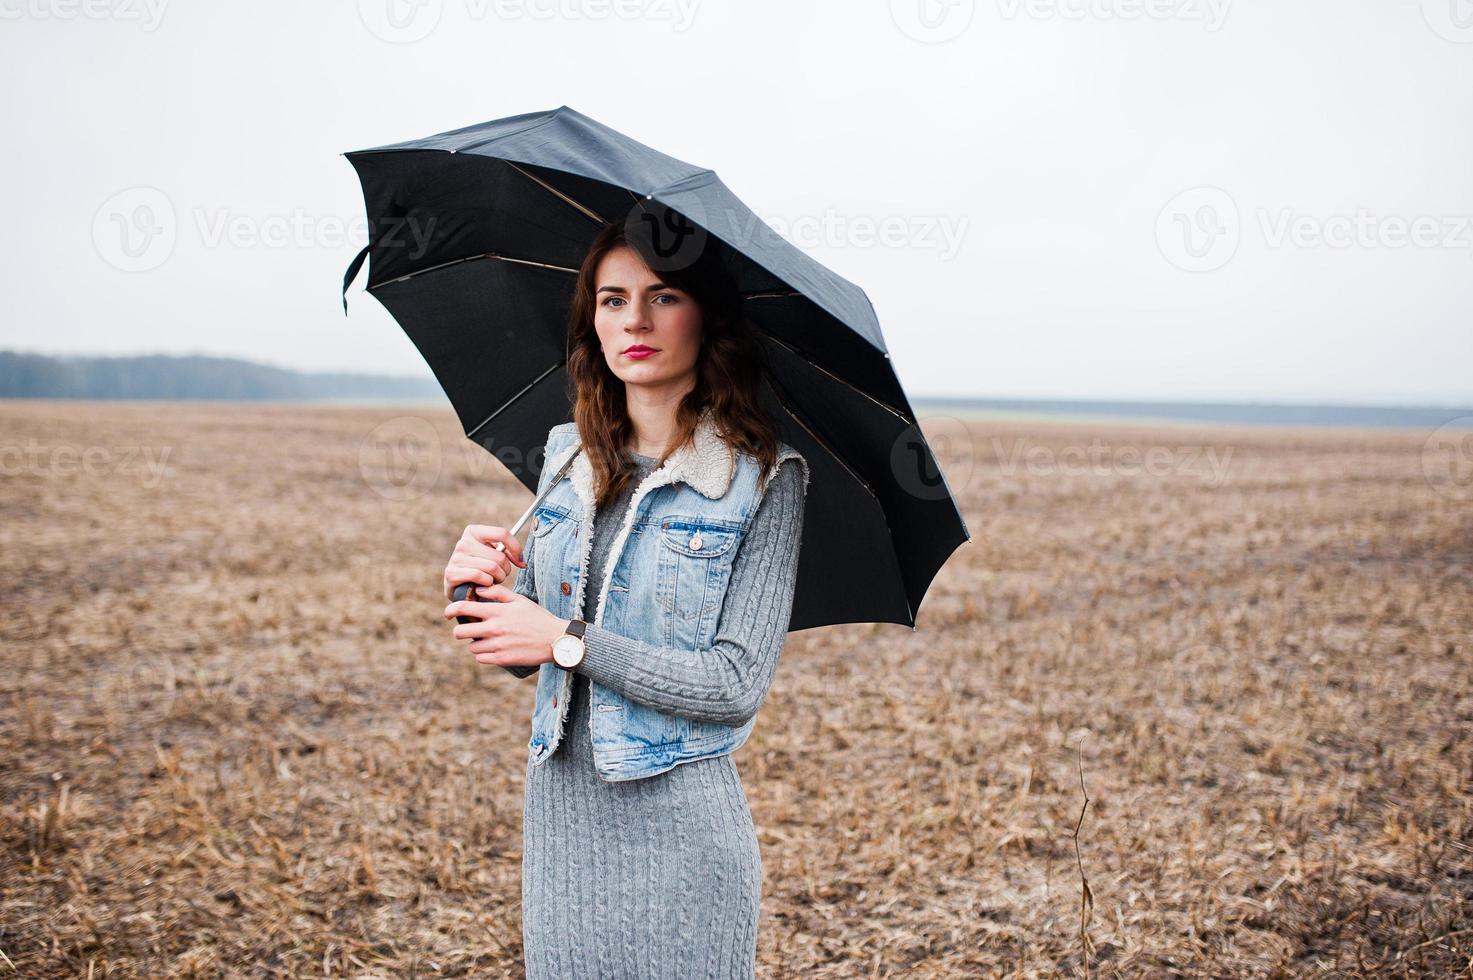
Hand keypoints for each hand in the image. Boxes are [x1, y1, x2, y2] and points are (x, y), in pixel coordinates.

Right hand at [443, 524, 526, 601]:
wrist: (461, 589)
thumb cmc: (482, 570)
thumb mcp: (494, 555)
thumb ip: (507, 552)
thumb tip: (522, 561)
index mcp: (473, 531)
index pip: (502, 533)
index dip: (516, 549)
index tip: (521, 561)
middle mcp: (463, 542)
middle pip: (499, 556)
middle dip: (506, 570)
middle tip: (500, 575)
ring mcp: (456, 557)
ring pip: (492, 568)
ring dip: (497, 579)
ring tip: (492, 581)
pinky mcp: (451, 573)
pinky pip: (480, 576)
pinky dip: (487, 584)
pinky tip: (484, 586)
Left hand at [444, 584, 568, 667]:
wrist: (555, 640)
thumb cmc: (538, 617)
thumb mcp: (520, 600)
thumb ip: (498, 593)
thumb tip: (479, 590)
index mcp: (498, 611)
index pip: (464, 608)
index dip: (450, 610)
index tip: (448, 613)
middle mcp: (495, 628)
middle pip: (461, 632)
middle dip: (460, 630)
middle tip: (467, 630)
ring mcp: (498, 645)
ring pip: (471, 647)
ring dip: (475, 643)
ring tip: (487, 640)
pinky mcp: (502, 659)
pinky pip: (480, 659)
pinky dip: (483, 655)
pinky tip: (493, 649)